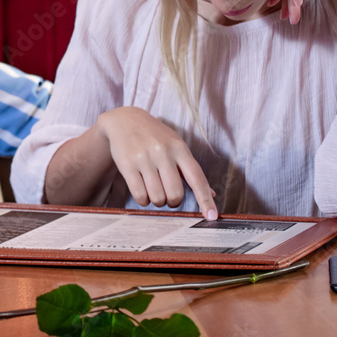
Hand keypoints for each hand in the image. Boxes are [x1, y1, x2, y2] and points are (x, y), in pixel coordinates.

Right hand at [96, 107, 217, 219]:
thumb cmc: (154, 136)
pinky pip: (140, 195)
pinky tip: (142, 193)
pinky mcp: (127, 165)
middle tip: (168, 197)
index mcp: (179, 147)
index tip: (211, 216)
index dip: (205, 199)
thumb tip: (211, 193)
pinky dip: (143, 201)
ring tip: (154, 191)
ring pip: (157, 197)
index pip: (197, 178)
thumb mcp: (175, 145)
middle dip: (173, 202)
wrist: (124, 120)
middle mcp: (163, 152)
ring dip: (157, 202)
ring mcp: (144, 158)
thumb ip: (190, 169)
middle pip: (175, 194)